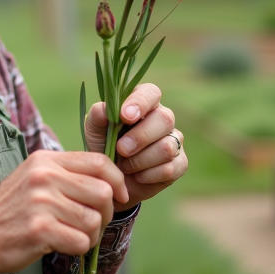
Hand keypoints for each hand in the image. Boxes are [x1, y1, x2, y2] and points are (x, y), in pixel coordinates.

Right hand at [0, 151, 128, 273]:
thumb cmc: (11, 210)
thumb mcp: (34, 178)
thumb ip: (67, 175)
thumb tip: (111, 184)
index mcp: (46, 160)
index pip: (99, 162)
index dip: (117, 180)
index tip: (119, 196)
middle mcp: (44, 177)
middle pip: (103, 193)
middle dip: (105, 213)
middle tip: (91, 223)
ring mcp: (41, 203)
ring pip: (94, 220)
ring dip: (90, 235)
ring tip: (71, 236)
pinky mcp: (39, 230)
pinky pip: (81, 241)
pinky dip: (78, 249)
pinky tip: (61, 245)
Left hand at [84, 83, 185, 206]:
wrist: (111, 180)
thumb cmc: (104, 147)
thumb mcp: (94, 131)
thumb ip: (97, 117)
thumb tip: (104, 109)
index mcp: (143, 103)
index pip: (150, 93)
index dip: (140, 103)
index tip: (125, 116)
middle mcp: (162, 118)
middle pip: (165, 119)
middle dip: (140, 137)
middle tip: (121, 149)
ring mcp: (174, 140)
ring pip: (167, 147)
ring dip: (140, 160)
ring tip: (125, 165)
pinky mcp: (180, 163)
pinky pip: (169, 168)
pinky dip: (148, 175)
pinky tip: (137, 175)